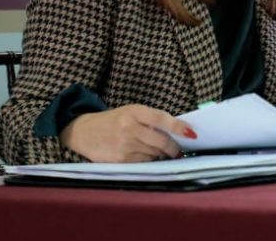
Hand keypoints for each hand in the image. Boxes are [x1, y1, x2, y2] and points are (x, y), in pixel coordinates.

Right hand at [60, 104, 193, 161]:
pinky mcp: (120, 160)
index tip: (192, 134)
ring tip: (159, 152)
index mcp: (134, 111)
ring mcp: (124, 145)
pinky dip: (149, 161)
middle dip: (173, 148)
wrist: (83, 132)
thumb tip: (177, 132)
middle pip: (161, 141)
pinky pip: (144, 163)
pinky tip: (147, 157)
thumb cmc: (113, 120)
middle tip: (178, 150)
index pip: (161, 118)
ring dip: (161, 155)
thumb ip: (151, 119)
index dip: (178, 126)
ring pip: (154, 154)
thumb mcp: (131, 112)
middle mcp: (129, 128)